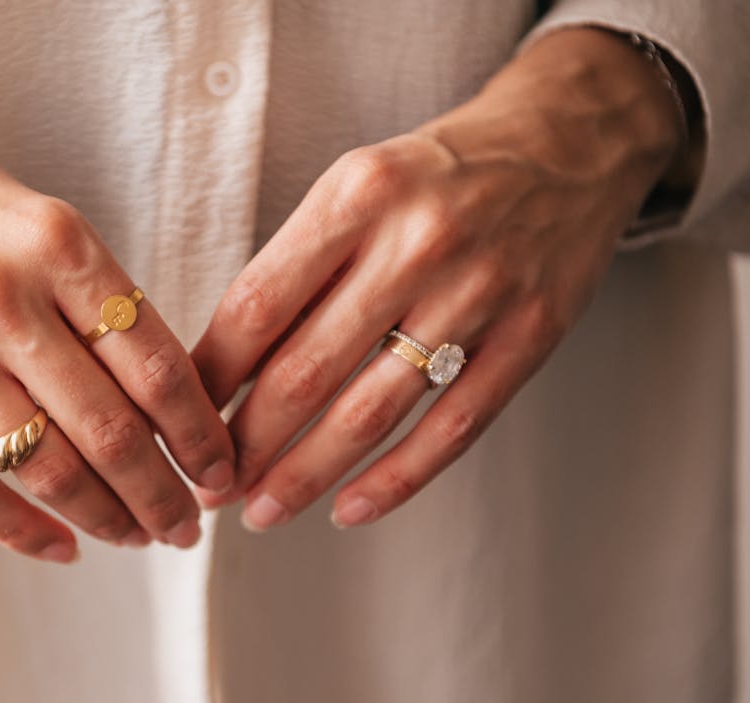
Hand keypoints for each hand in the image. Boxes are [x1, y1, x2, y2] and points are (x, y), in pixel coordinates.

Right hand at [0, 66, 235, 561]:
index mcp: (59, 244)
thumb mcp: (42, 222)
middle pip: (111, 430)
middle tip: (188, 525)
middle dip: (164, 495)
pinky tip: (65, 547)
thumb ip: (99, 304)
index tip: (220, 469)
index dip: (199, 434)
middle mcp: (3, 297)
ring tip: (138, 536)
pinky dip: (25, 531)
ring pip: (47, 468)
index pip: (156, 365)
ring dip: (107, 518)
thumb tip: (170, 408)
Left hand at [191, 27, 686, 529]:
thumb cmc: (436, 176)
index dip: (210, 379)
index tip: (179, 422)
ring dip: (306, 475)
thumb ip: (297, 268)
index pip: (257, 307)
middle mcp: (416, 242)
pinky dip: (395, 480)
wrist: (569, 143)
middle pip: (305, 371)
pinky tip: (349, 510)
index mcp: (356, 195)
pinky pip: (452, 428)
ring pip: (371, 411)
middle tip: (211, 488)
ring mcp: (479, 293)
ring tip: (263, 512)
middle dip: (246, 444)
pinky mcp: (531, 336)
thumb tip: (223, 371)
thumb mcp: (356, 188)